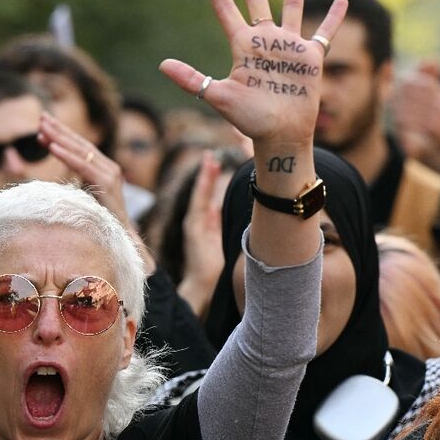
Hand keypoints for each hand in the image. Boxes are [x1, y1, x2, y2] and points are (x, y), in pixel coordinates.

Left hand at [39, 111, 156, 273]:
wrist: (122, 242)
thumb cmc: (100, 224)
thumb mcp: (82, 201)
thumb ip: (72, 187)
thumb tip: (50, 183)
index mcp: (103, 170)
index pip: (80, 148)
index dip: (61, 136)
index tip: (42, 127)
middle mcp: (109, 168)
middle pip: (80, 144)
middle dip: (59, 130)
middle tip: (41, 116)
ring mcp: (110, 175)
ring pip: (82, 151)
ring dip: (60, 138)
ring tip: (43, 128)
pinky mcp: (108, 184)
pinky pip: (84, 166)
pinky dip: (67, 156)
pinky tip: (53, 148)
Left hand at [160, 0, 347, 148]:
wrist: (279, 134)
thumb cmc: (249, 119)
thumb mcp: (218, 97)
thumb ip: (192, 79)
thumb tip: (161, 65)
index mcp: (242, 46)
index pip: (226, 10)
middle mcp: (264, 42)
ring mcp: (288, 48)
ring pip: (292, 6)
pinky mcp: (310, 58)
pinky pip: (324, 32)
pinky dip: (334, 17)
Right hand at [177, 151, 226, 317]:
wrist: (203, 284)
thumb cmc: (215, 267)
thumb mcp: (225, 243)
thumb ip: (229, 230)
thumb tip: (247, 219)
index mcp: (206, 223)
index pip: (209, 196)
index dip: (212, 180)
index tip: (218, 164)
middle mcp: (197, 220)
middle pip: (203, 191)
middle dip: (207, 173)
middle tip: (212, 155)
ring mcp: (193, 223)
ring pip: (200, 194)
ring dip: (204, 177)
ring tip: (210, 160)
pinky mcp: (192, 228)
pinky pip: (198, 203)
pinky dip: (202, 189)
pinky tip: (207, 177)